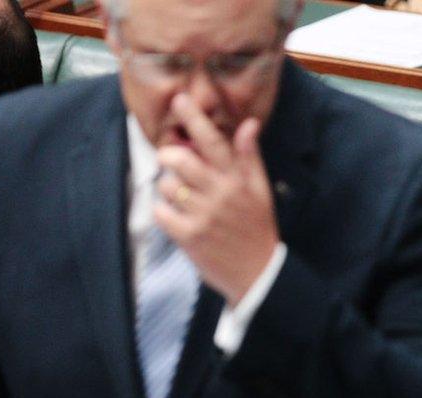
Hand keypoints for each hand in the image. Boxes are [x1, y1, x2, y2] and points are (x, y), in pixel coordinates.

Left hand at [154, 93, 278, 306]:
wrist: (258, 273)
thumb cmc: (257, 227)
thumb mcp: (260, 190)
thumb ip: (249, 156)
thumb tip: (248, 123)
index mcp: (238, 180)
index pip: (214, 141)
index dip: (195, 118)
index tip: (180, 99)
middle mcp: (220, 195)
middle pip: (180, 160)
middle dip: (169, 156)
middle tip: (172, 161)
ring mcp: (203, 216)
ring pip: (168, 186)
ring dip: (170, 188)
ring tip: (184, 198)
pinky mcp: (189, 237)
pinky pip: (161, 212)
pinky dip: (164, 212)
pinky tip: (179, 218)